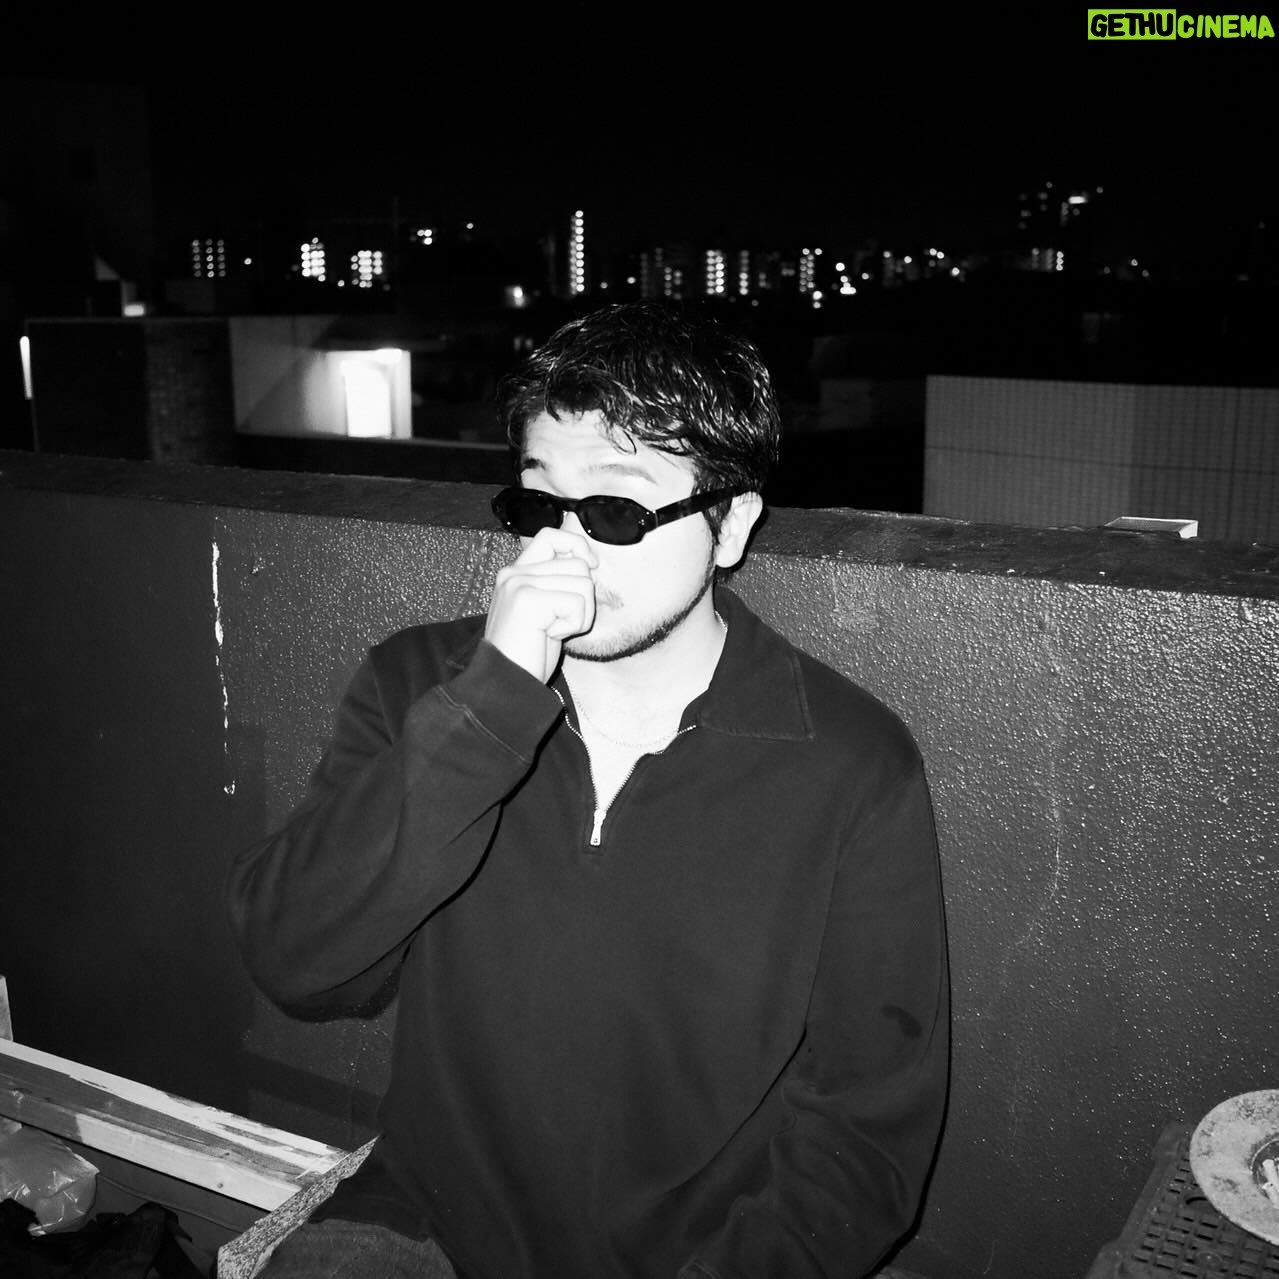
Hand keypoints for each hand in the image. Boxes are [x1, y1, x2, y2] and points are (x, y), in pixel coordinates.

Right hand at [484, 528, 598, 682]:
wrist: (506, 682)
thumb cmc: (528, 652)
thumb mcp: (544, 611)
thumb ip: (556, 583)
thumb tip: (588, 562)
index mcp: (515, 572)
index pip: (551, 536)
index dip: (577, 546)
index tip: (590, 567)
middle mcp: (513, 573)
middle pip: (577, 564)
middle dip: (584, 598)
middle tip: (560, 622)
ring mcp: (518, 584)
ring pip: (583, 583)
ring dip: (580, 614)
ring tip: (553, 630)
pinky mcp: (527, 599)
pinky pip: (577, 602)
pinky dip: (574, 624)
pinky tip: (550, 635)